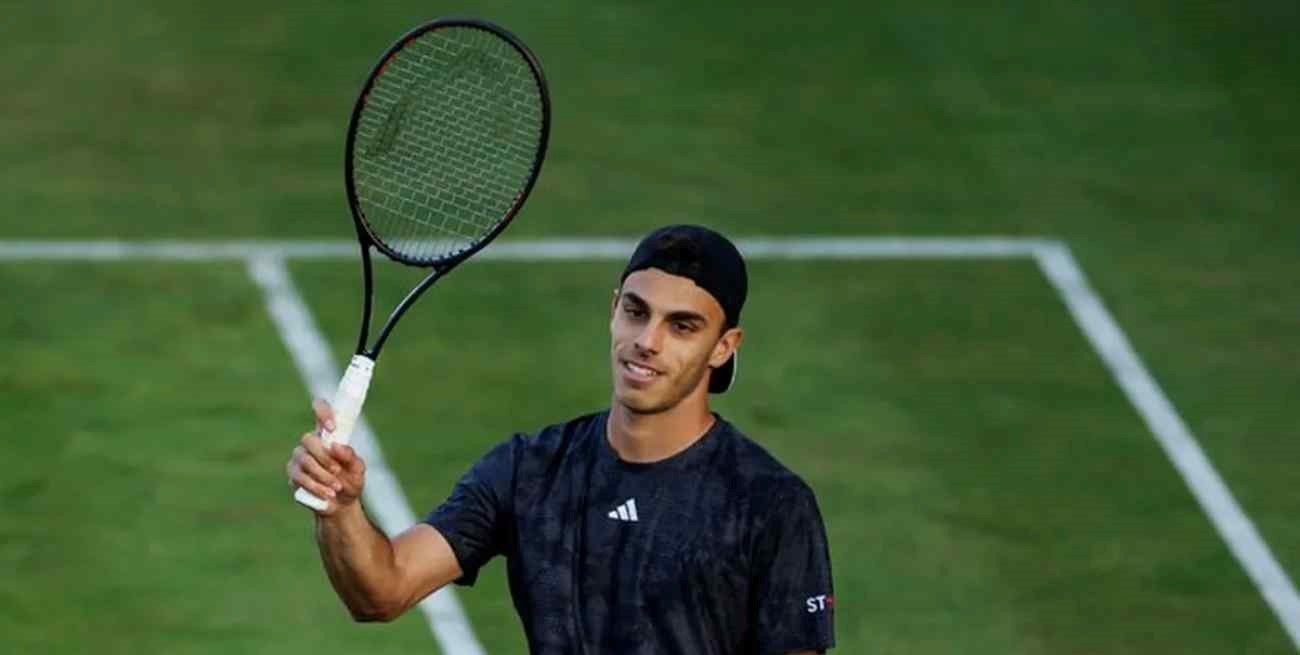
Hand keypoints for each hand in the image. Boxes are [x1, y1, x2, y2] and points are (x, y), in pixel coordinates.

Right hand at [286, 398, 366, 514]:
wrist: (342, 506)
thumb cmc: (351, 481)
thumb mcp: (358, 469)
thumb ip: (350, 456)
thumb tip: (336, 446)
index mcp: (329, 435)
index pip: (320, 410)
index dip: (323, 412)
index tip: (332, 428)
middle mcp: (311, 443)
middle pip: (308, 439)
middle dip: (324, 457)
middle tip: (337, 470)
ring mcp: (299, 458)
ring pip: (304, 460)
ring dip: (322, 475)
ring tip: (336, 487)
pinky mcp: (293, 475)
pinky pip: (299, 477)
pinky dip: (315, 486)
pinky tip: (327, 494)